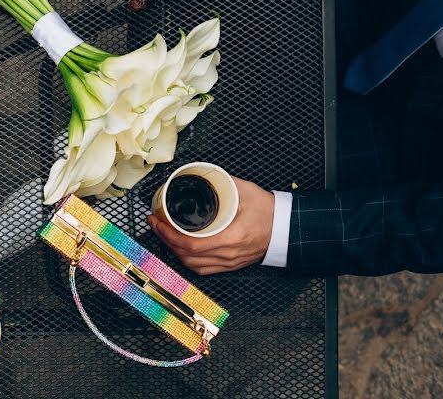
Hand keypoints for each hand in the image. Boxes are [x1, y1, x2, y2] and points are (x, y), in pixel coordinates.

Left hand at [147, 177, 273, 274]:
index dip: (167, 234)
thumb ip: (220, 183)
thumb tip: (199, 174)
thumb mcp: (244, 191)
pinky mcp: (230, 265)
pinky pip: (202, 269)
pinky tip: (179, 248)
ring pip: (192, 265)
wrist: (287, 229)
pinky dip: (186, 260)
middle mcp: (228, 255)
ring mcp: (229, 263)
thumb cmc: (269, 211)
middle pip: (186, 256)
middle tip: (155, 223)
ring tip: (164, 234)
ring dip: (173, 251)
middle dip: (164, 240)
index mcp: (231, 238)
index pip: (190, 244)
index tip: (156, 220)